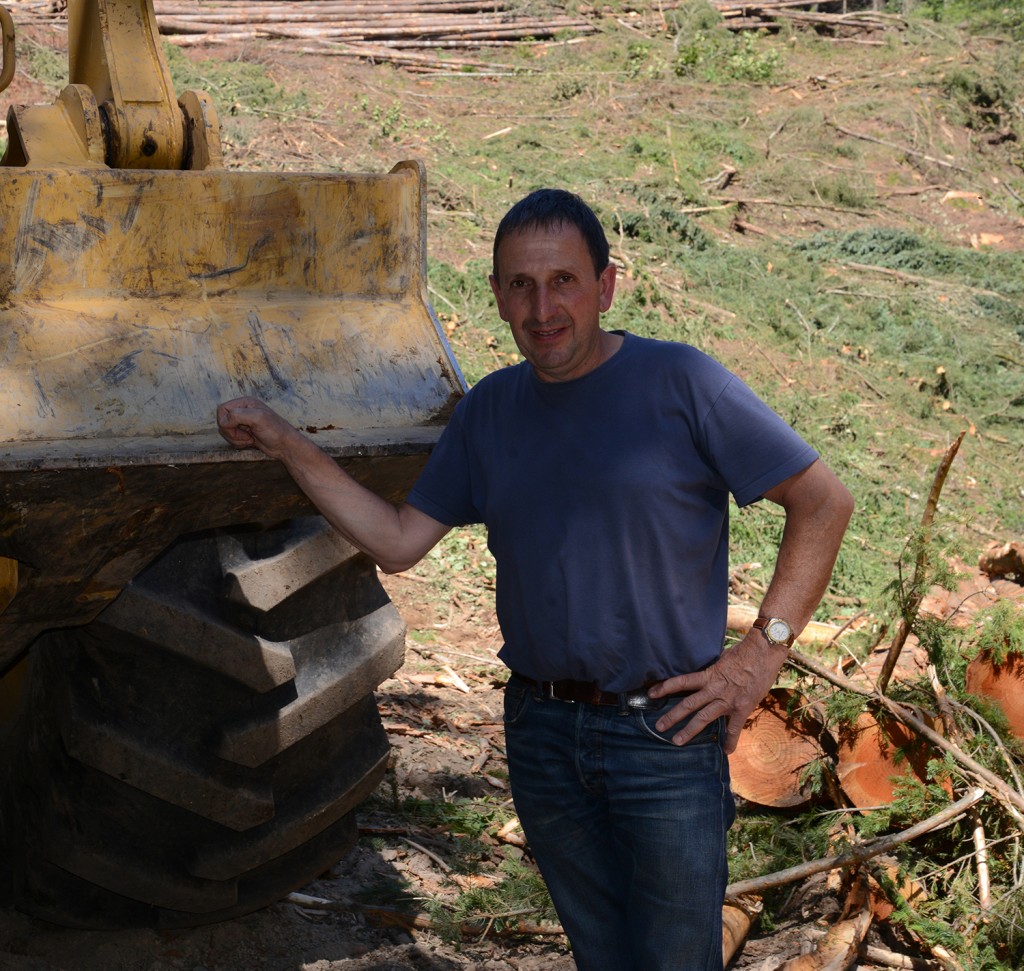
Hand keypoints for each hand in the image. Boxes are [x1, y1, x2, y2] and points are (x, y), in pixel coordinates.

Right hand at [216, 397, 299, 459]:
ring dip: (235, 439)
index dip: (225, 422)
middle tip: (246, 436)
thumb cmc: (275, 431)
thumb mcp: (258, 419)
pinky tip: (251, 442)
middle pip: (222, 421)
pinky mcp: (244, 433)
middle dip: (231, 432)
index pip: (222, 409)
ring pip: (225, 431)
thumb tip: (224, 421)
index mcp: (245, 402)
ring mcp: (243, 422)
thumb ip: (238, 415)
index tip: (238, 428)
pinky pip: (231, 438)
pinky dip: (238, 443)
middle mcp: (243, 410)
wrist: (285, 446)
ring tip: (250, 439)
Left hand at [647, 635, 787, 753]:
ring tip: (676, 741)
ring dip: (689, 731)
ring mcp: (727, 700)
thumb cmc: (744, 652)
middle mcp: (714, 689)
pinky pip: (734, 728)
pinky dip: (730, 740)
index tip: (651, 694)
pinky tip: (727, 751)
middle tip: (659, 727)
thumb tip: (707, 674)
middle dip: (672, 716)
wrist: (764, 653)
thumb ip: (713, 671)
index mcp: (708, 675)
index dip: (665, 687)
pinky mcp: (742, 708)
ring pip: (703, 718)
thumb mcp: (722, 659)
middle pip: (688, 704)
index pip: (682, 682)